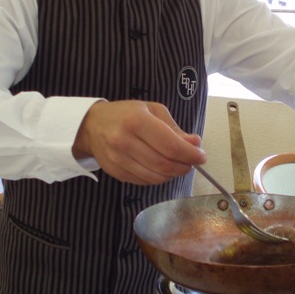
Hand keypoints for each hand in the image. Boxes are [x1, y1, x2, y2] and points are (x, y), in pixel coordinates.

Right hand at [72, 100, 205, 184]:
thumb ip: (175, 129)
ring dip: (173, 174)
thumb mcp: (153, 111)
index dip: (190, 154)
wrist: (93, 125)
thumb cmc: (126, 114)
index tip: (201, 156)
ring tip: (178, 165)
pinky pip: (145, 182)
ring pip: (156, 177)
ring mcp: (118, 159)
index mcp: (136, 121)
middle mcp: (125, 141)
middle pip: (164, 164)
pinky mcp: (116, 173)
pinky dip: (159, 178)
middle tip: (192, 162)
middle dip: (184, 166)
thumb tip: (195, 143)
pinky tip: (162, 169)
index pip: (170, 145)